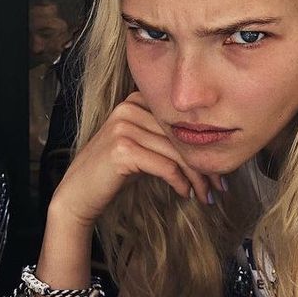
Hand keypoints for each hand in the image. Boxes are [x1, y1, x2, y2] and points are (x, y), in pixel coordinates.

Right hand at [52, 90, 224, 227]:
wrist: (78, 194)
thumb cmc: (114, 173)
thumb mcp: (142, 147)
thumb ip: (166, 138)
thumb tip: (209, 147)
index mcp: (135, 101)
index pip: (181, 122)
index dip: (203, 146)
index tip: (219, 170)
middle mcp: (128, 108)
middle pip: (181, 137)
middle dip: (204, 164)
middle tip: (219, 186)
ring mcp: (124, 127)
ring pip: (176, 153)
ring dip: (196, 178)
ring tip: (206, 195)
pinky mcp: (122, 150)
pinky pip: (166, 167)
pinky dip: (181, 182)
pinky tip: (186, 193)